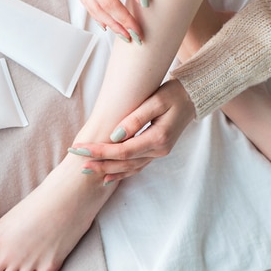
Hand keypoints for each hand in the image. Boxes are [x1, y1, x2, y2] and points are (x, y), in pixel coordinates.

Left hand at [71, 79, 195, 183]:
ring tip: (87, 169)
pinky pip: (136, 166)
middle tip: (78, 162)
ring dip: (108, 170)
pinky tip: (107, 175)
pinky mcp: (156, 152)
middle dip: (100, 163)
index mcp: (158, 138)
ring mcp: (159, 153)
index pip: (124, 150)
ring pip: (130, 168)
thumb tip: (115, 136)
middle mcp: (159, 150)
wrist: (192, 97)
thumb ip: (136, 119)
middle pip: (124, 162)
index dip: (101, 152)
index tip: (81, 148)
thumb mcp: (156, 101)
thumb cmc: (174, 95)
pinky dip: (121, 172)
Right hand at [75, 0, 148, 41]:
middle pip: (98, 7)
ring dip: (107, 22)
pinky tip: (108, 24)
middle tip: (134, 38)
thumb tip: (144, 2)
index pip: (108, 0)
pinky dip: (98, 13)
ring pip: (91, 6)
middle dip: (117, 24)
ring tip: (123, 35)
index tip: (138, 31)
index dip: (123, 18)